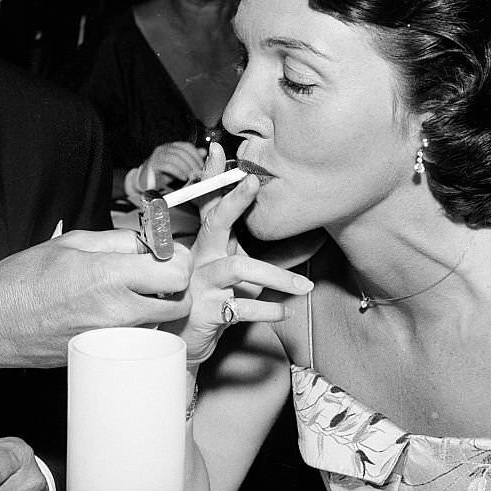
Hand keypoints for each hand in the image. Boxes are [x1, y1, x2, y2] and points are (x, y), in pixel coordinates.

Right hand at [0, 230, 192, 378]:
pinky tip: (112, 312)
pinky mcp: (103, 354)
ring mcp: (111, 338)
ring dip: (156, 307)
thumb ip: (118, 241)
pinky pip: (136, 339)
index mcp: (109, 275)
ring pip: (160, 323)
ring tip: (129, 292)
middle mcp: (116, 310)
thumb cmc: (24, 279)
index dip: (176, 259)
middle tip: (156, 274)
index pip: (176, 272)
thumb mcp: (73, 243)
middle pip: (180, 303)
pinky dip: (135, 325)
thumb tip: (149, 241)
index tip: (164, 254)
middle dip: (175, 286)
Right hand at [137, 141, 206, 192]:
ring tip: (191, 176)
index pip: (186, 146)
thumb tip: (203, 151)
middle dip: (192, 163)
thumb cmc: (163, 173)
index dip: (196, 155)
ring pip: (175, 158)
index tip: (201, 165)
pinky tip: (183, 177)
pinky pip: (168, 166)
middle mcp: (164, 148)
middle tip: (198, 172)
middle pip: (182, 152)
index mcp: (171, 147)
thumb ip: (190, 158)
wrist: (146, 181)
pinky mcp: (153, 164)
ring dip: (186, 168)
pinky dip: (178, 172)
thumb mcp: (179, 166)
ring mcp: (157, 155)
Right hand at [164, 143, 311, 363]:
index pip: (208, 204)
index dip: (212, 178)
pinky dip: (267, 309)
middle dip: (233, 200)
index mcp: (206, 245)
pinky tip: (284, 311)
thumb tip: (296, 233)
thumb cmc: (212, 299)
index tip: (220, 150)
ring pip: (237, 267)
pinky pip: (241, 306)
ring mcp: (200, 284)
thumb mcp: (227, 269)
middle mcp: (199, 259)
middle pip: (214, 222)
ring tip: (305, 286)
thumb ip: (248, 250)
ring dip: (277, 275)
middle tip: (254, 182)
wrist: (185, 340)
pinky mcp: (207, 312)